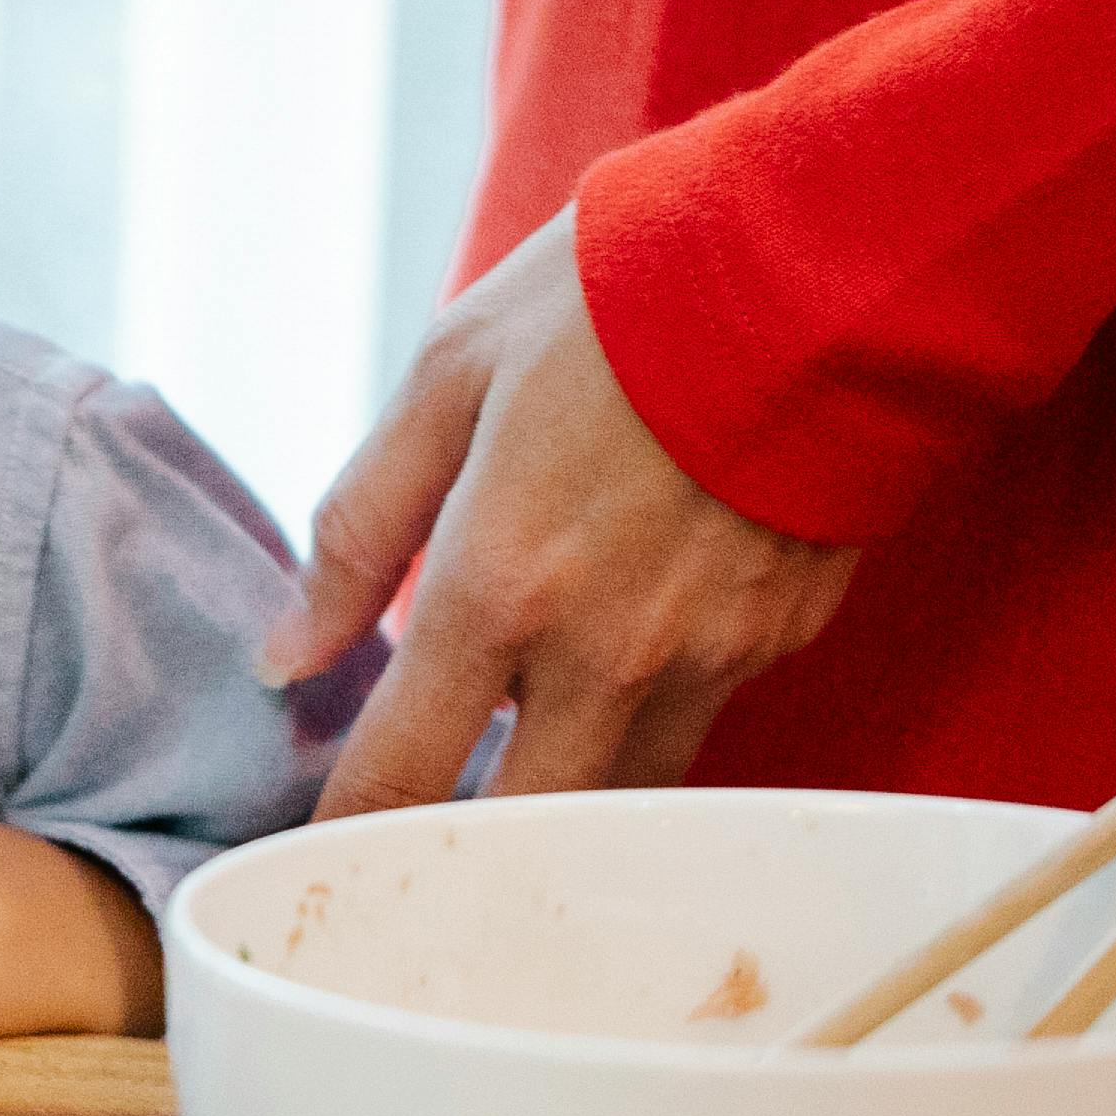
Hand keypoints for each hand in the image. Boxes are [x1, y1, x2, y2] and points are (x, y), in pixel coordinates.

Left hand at [266, 211, 858, 821]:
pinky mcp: (783, 640)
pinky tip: (612, 684)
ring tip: (509, 780)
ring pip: (618, 797)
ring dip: (559, 802)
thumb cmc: (618, 294)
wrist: (828, 256)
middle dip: (457, 854)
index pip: (399, 776)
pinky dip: (642, 729)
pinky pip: (696, 724)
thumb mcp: (447, 378)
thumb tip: (287, 659)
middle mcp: (606, 654)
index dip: (343, 835)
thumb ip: (358, 531)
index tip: (313, 859)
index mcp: (500, 590)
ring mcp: (709, 657)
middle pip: (517, 829)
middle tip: (412, 848)